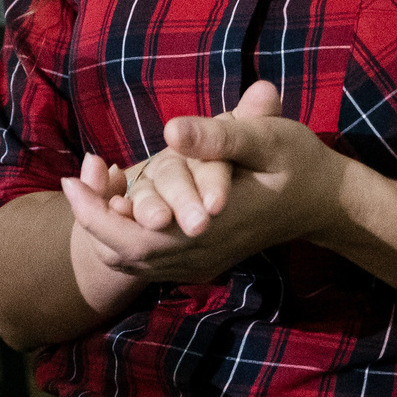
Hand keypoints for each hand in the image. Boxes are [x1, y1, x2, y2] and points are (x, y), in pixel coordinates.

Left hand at [62, 82, 351, 285]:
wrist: (326, 201)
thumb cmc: (298, 162)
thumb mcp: (266, 138)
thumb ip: (219, 136)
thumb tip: (170, 133)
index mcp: (210, 226)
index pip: (134, 237)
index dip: (94, 213)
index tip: (70, 178)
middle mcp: (200, 253)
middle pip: (124, 255)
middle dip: (89, 220)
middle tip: (70, 182)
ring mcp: (201, 262)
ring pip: (133, 263)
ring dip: (102, 231)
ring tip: (86, 190)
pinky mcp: (202, 260)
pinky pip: (149, 262)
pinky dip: (122, 239)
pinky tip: (116, 205)